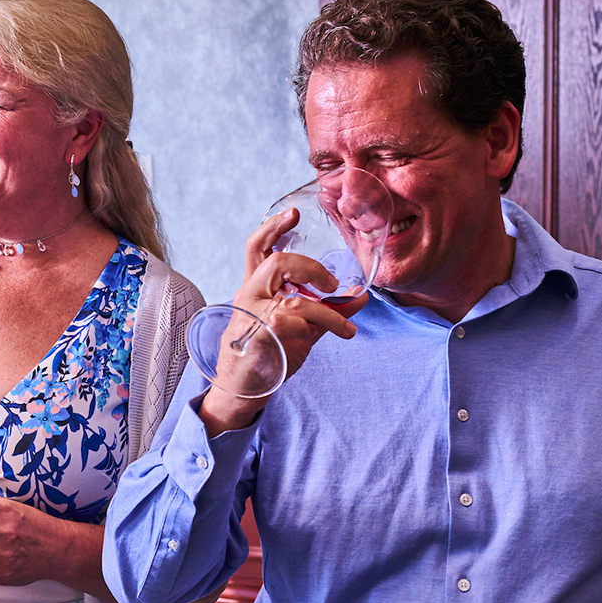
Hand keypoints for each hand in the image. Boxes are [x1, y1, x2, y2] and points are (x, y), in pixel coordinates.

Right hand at [203, 208, 369, 431]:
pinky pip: (298, 324)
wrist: (242, 388)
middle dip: (310, 268)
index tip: (294, 213)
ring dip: (329, 313)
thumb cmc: (267, 353)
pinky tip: (335, 334)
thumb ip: (327, 310)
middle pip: (276, 262)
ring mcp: (252, 315)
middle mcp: (249, 295)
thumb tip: (360, 296)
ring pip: (296, 300)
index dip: (273, 228)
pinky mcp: (260, 335)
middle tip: (331, 282)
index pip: (257, 248)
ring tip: (346, 327)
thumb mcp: (299, 326)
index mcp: (254, 287)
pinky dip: (323, 327)